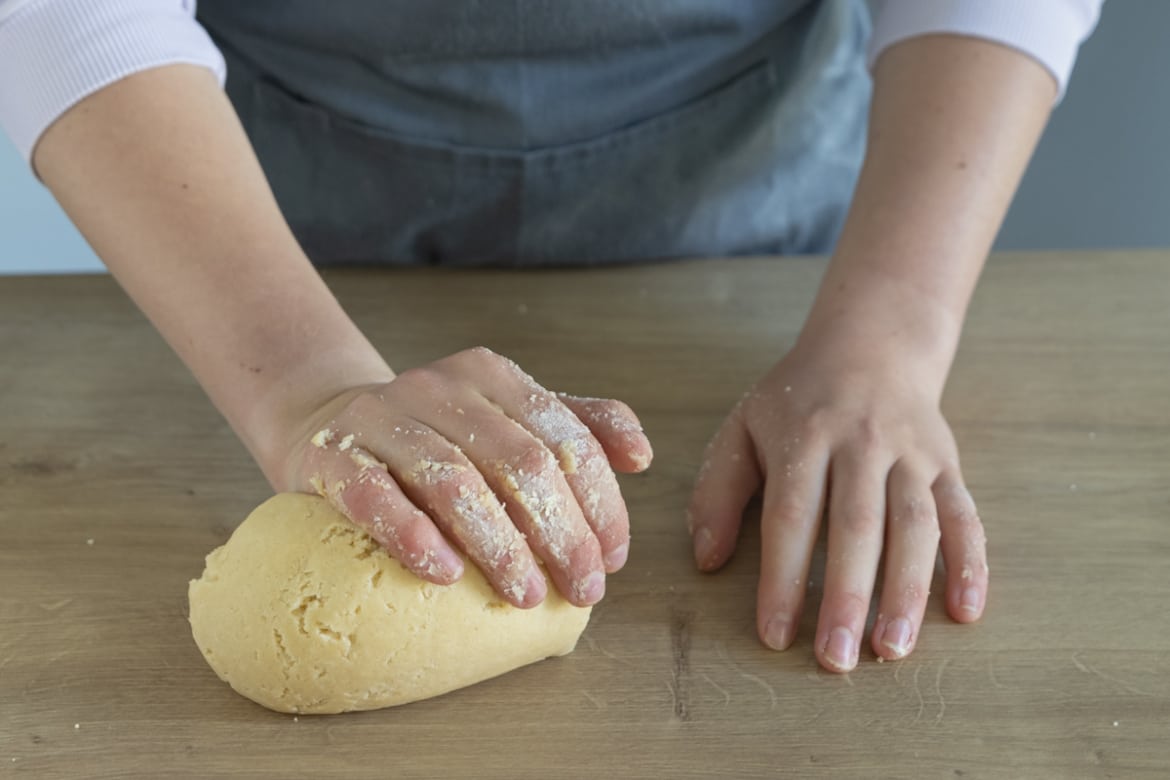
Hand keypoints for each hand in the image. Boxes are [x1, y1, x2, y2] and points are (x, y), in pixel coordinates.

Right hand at [275, 347, 652, 608]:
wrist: (326, 421)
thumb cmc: (436, 436)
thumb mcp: (507, 419)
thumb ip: (577, 428)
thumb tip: (642, 455)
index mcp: (491, 375)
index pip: (563, 437)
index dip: (599, 502)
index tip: (612, 559)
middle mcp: (438, 387)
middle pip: (518, 462)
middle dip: (560, 534)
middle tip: (581, 589)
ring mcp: (381, 417)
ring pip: (453, 481)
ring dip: (498, 545)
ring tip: (525, 595)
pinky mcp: (332, 456)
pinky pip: (374, 496)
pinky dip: (412, 536)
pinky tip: (445, 575)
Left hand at [688, 332, 986, 671]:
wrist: (871, 344)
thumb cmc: (797, 402)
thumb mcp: (743, 428)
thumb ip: (718, 490)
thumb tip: (705, 559)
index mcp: (804, 436)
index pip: (791, 516)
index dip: (783, 578)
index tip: (775, 635)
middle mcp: (861, 443)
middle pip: (857, 526)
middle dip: (847, 597)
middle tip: (836, 660)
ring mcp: (911, 453)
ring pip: (915, 525)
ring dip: (907, 590)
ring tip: (893, 650)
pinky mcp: (947, 463)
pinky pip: (964, 514)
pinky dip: (970, 562)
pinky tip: (965, 610)